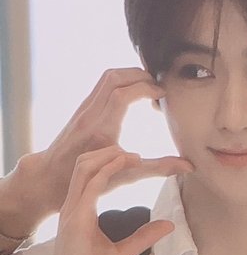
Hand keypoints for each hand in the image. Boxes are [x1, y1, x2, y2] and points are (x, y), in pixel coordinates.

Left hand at [1, 68, 171, 237]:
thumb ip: (158, 168)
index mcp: (101, 129)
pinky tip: (134, 93)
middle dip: (141, 76)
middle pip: (115, 77)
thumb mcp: (126, 176)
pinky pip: (104, 84)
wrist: (52, 177)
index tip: (162, 95)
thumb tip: (187, 165)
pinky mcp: (83, 108)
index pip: (122, 94)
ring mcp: (85, 108)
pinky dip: (122, 81)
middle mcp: (91, 114)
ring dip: (131, 75)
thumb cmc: (90, 179)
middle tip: (159, 88)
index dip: (146, 88)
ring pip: (108, 76)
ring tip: (149, 87)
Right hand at [39, 144, 192, 254]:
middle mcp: (72, 209)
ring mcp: (71, 213)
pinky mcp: (76, 222)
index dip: (110, 163)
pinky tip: (124, 164)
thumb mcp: (123, 253)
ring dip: (108, 156)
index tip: (133, 158)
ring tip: (132, 154)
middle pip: (85, 166)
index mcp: (80, 214)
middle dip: (108, 152)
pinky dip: (108, 170)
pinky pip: (90, 186)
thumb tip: (166, 225)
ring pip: (85, 169)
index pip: (90, 177)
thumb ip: (143, 237)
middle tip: (135, 151)